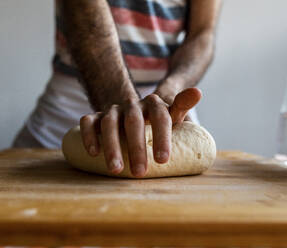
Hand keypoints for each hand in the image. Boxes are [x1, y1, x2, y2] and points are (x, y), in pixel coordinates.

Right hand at [79, 88, 201, 176]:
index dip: (162, 137)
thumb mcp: (172, 113)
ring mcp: (113, 110)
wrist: (133, 110)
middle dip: (136, 147)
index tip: (163, 160)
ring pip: (109, 123)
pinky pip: (88, 122)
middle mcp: (132, 105)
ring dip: (112, 146)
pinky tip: (93, 153)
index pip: (160, 116)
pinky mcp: (96, 116)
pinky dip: (89, 136)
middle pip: (133, 121)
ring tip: (116, 170)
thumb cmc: (157, 119)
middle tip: (140, 173)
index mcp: (153, 104)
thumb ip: (182, 105)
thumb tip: (198, 92)